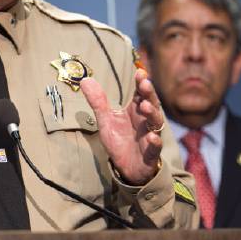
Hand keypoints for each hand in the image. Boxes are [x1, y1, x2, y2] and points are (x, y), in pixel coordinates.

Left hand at [80, 68, 162, 184]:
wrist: (125, 167)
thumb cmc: (119, 140)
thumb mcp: (105, 119)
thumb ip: (97, 101)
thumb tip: (85, 80)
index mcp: (135, 110)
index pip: (140, 93)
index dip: (141, 83)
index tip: (139, 73)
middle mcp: (145, 120)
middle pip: (151, 103)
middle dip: (149, 94)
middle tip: (144, 84)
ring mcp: (150, 136)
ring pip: (155, 123)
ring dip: (152, 113)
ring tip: (144, 105)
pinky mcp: (150, 154)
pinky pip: (155, 148)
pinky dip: (155, 142)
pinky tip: (152, 137)